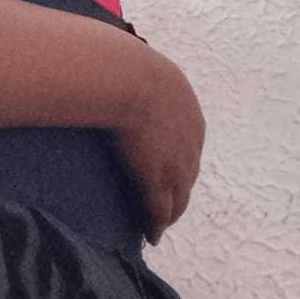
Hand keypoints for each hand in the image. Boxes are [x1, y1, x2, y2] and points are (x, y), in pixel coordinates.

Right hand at [101, 48, 205, 244]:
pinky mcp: (158, 180)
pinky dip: (156, 224)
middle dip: (179, 191)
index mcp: (188, 113)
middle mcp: (190, 141)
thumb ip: (133, 75)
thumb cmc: (126, 67)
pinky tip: (151, 234)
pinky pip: (160, 210)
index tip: (168, 171)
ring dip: (170, 212)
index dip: (177, 160)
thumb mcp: (140, 68)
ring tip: (159, 224)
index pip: (187, 145)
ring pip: (178, 197)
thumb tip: (109, 64)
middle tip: (168, 205)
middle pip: (188, 175)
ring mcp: (176, 163)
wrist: (128, 80)